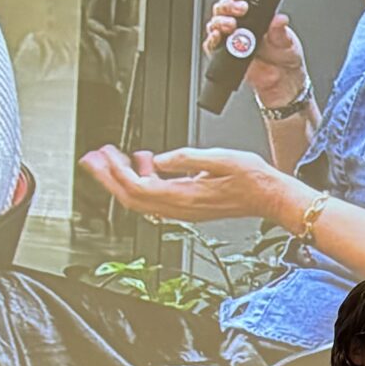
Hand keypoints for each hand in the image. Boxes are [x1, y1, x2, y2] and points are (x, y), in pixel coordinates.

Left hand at [81, 143, 292, 225]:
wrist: (270, 197)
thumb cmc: (253, 179)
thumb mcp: (221, 158)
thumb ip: (187, 158)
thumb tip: (160, 158)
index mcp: (185, 195)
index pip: (138, 187)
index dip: (117, 172)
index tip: (104, 156)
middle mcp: (180, 207)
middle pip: (132, 198)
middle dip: (108, 178)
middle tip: (93, 160)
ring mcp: (183, 209)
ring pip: (140, 200)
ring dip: (122, 180)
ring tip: (112, 159)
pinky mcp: (188, 206)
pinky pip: (155, 198)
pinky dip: (142, 181)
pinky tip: (144, 164)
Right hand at [204, 0, 307, 106]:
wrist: (284, 84)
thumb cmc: (286, 59)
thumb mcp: (288, 43)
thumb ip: (281, 32)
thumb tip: (279, 19)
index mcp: (256, 15)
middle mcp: (241, 25)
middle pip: (224, 8)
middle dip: (227, 5)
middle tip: (239, 10)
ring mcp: (231, 40)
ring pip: (215, 24)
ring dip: (219, 22)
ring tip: (230, 25)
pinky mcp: (224, 56)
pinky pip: (212, 46)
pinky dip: (212, 41)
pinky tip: (217, 38)